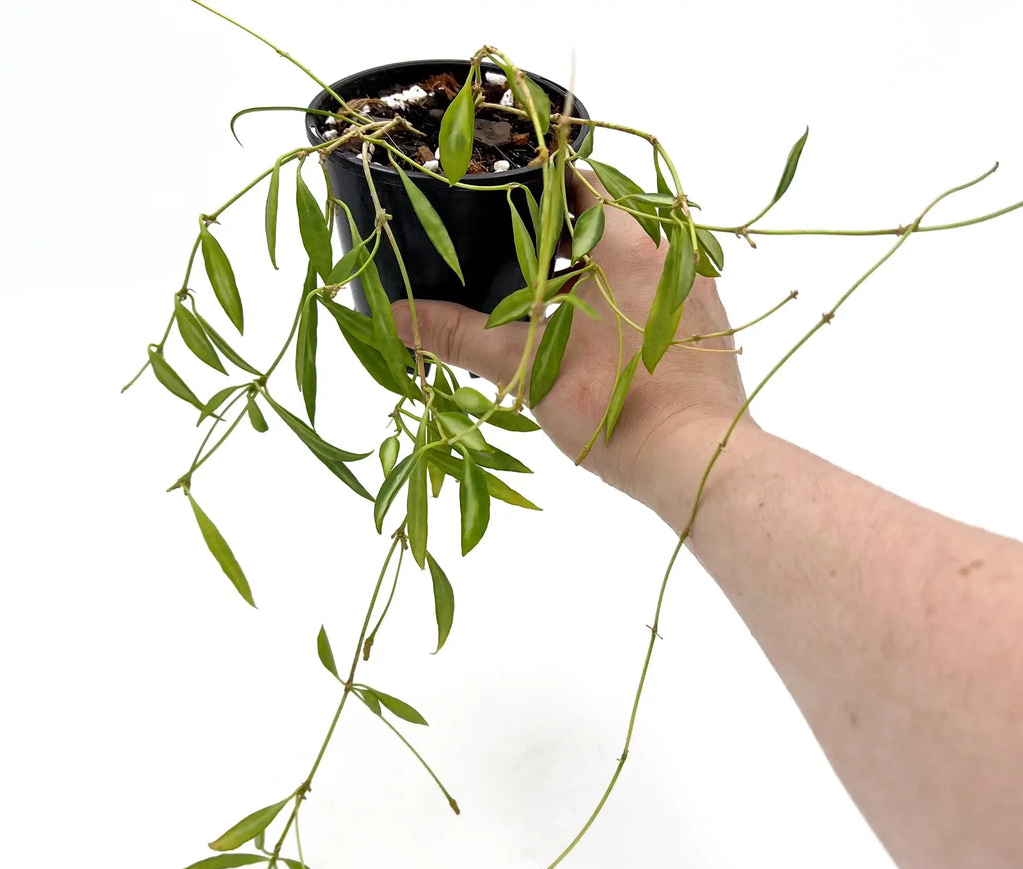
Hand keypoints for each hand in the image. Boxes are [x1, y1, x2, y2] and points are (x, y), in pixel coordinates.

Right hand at [392, 168, 751, 510]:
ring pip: (629, 253)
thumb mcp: (527, 365)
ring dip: (587, 266)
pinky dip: (618, 294)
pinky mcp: (703, 322)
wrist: (692, 460)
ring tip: (542, 293)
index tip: (497, 200)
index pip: (576, 178)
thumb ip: (460, 335)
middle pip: (602, 215)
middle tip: (507, 252)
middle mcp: (668, 249)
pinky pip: (653, 287)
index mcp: (625, 239)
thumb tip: (396, 317)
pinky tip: (589, 327)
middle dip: (555, 231)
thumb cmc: (611, 403)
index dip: (533, 184)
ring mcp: (691, 285)